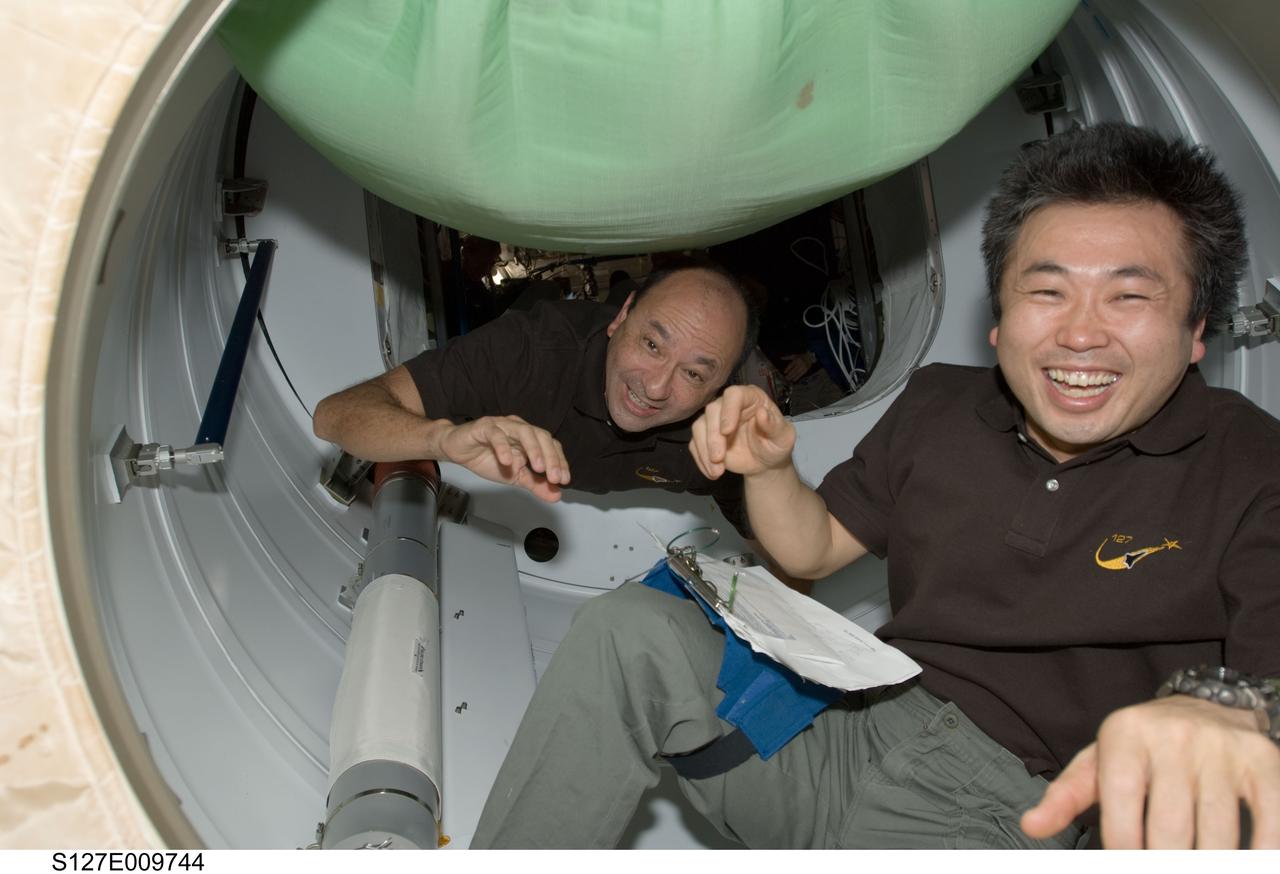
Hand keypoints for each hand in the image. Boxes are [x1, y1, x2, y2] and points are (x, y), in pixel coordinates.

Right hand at [438, 416, 569, 501]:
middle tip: (554, 477)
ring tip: (538, 468)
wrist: (458, 450)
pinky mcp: (484, 427)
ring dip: (534, 449)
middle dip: (551, 457)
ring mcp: (503, 426)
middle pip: (541, 436)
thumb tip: (556, 495)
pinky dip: (503, 447)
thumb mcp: (515, 477)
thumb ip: (535, 484)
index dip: (560, 461)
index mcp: (529, 439)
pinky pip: (496, 434)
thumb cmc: (487, 458)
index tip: (563, 480)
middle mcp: (519, 428)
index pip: (551, 445)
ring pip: (524, 431)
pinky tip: (507, 461)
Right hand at [689, 385, 795, 479]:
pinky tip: (712, 473)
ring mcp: (715, 420)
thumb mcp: (783, 437)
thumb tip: (762, 413)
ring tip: (717, 471)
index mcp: (750, 398)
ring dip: (705, 450)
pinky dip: (701, 460)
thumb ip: (774, 425)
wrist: (765, 463)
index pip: (734, 395)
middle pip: (712, 411)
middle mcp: (729, 404)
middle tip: (719, 458)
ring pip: (699, 427)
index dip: (728, 411)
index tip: (727, 431)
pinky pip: (695, 444)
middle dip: (713, 436)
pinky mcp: (705, 436)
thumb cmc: (776, 444)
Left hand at [782, 351, 815, 381]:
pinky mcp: (806, 369)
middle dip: (790, 374)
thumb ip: (787, 357)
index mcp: (796, 359)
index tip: (785, 372)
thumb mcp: (794, 356)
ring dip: (793, 377)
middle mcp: (800, 363)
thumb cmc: (800, 356)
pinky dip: (797, 377)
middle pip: (794, 370)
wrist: (810, 357)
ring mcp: (803, 366)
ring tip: (789, 380)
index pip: (791, 365)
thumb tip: (781, 358)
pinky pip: (801, 374)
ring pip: (797, 373)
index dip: (788, 369)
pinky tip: (794, 380)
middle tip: (786, 378)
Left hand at [1021, 695, 1279, 847]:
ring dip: (1206, 864)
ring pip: (1217, 837)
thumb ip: (1065, 796)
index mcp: (1125, 736)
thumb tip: (1031, 827)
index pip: (1120, 813)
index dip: (1122, 852)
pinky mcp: (1262, 764)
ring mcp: (1221, 751)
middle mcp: (1173, 738)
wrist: (1208, 704)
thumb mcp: (1099, 761)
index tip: (1124, 862)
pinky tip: (1243, 862)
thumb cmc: (1142, 747)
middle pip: (1168, 832)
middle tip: (1157, 867)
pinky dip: (1258, 854)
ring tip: (1191, 866)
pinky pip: (1267, 823)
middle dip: (1162, 864)